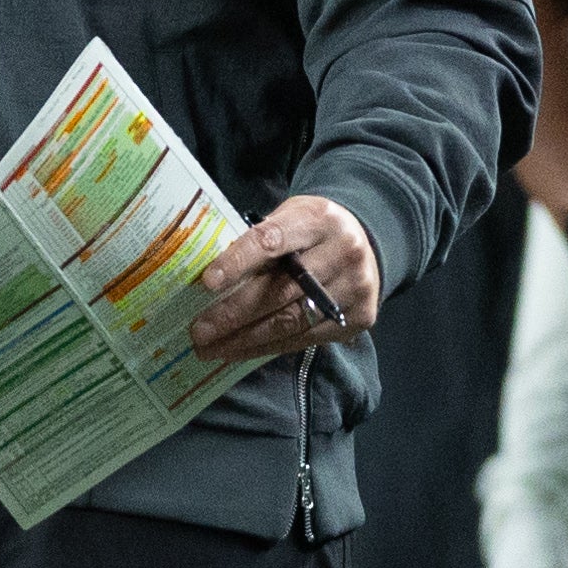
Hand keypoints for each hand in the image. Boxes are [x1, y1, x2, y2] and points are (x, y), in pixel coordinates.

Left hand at [190, 196, 378, 360]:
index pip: (271, 240)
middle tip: (199, 331)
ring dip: (246, 339)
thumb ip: (259, 241)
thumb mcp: (289, 217)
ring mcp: (354, 287)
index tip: (208, 282)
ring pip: (291, 321)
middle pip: (280, 290)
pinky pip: (305, 338)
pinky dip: (269, 346)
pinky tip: (242, 350)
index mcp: (317, 219)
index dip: (238, 262)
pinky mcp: (360, 317)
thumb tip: (210, 278)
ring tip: (213, 348)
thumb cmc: (312, 229)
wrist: (367, 240)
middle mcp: (342, 252)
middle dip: (233, 313)